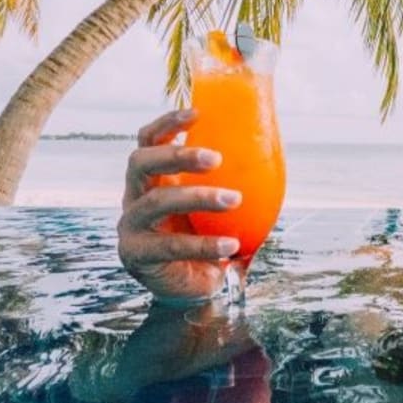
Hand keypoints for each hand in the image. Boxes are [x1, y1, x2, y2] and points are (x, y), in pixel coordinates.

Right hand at [118, 108, 242, 302]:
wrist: (196, 290)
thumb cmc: (210, 238)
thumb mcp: (218, 206)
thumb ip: (229, 180)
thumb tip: (271, 146)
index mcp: (151, 179)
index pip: (148, 140)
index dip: (168, 123)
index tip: (199, 113)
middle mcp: (134, 197)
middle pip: (140, 163)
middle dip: (177, 155)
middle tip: (216, 158)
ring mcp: (131, 227)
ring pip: (155, 202)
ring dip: (198, 197)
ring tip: (234, 199)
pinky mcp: (136, 256)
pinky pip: (171, 247)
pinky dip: (204, 244)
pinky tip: (232, 245)